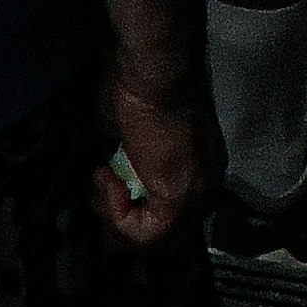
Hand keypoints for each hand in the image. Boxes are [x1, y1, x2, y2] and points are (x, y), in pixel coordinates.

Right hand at [94, 53, 215, 247]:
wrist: (155, 69)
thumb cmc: (143, 83)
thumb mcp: (133, 130)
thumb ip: (131, 160)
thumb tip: (113, 173)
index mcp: (201, 163)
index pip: (169, 211)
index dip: (131, 205)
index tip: (107, 174)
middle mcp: (206, 182)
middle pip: (163, 230)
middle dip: (122, 217)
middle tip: (100, 188)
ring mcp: (196, 192)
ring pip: (155, 238)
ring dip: (116, 216)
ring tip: (102, 182)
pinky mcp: (179, 198)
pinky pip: (146, 233)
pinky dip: (118, 215)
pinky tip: (108, 182)